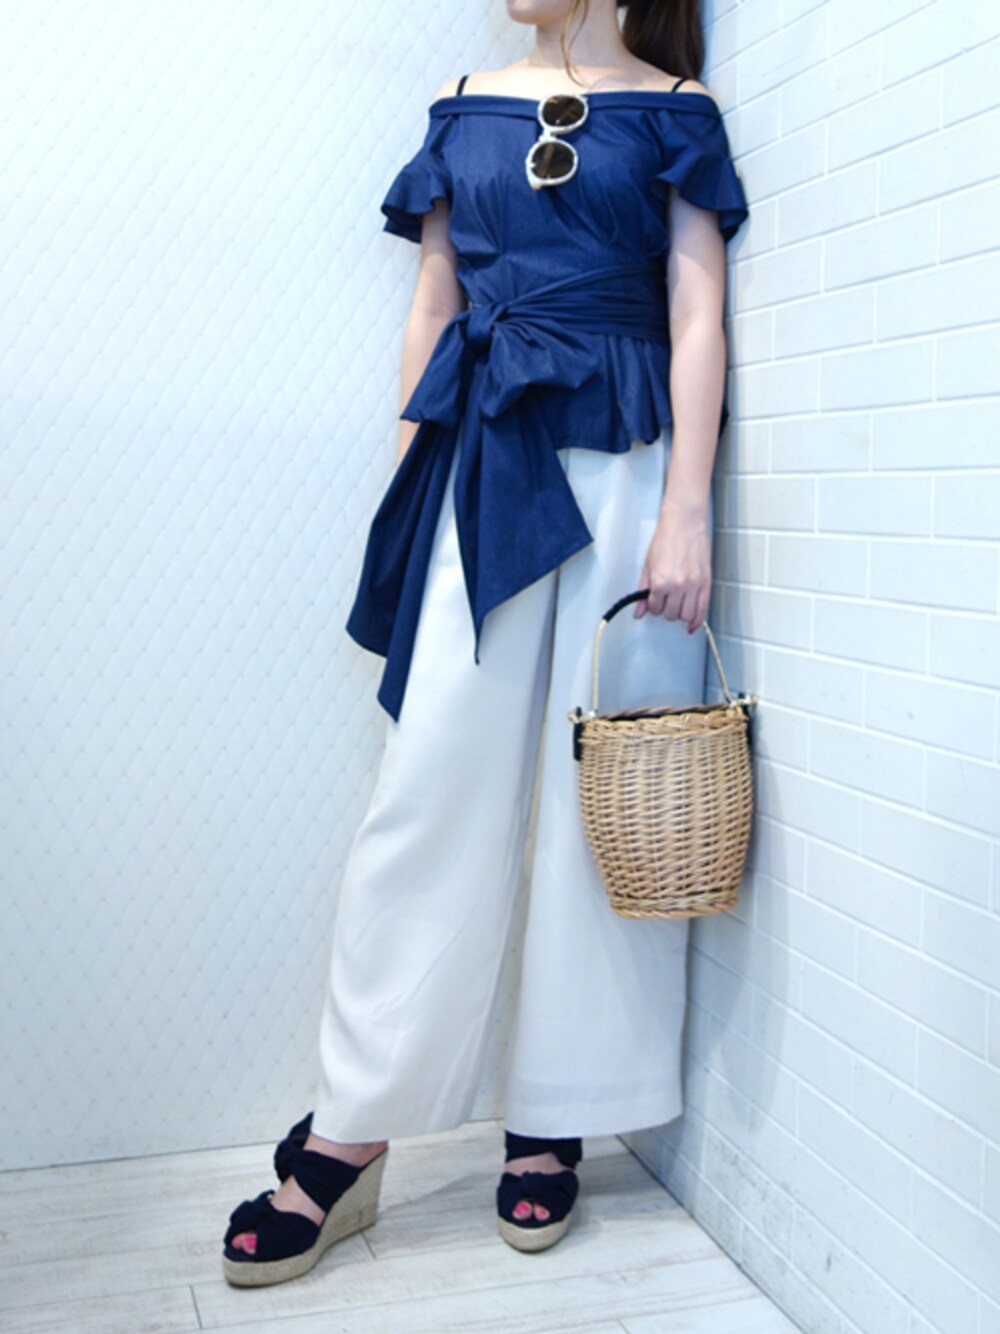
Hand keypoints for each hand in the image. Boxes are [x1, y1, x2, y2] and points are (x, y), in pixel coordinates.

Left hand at [635, 501, 711, 632]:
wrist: (684, 523)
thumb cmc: (665, 540)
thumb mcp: (648, 565)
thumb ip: (643, 591)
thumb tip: (638, 613)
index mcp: (660, 582)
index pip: (655, 609)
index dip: (653, 606)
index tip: (655, 599)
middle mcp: (678, 586)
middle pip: (671, 615)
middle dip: (667, 610)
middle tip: (666, 599)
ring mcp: (694, 585)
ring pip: (686, 616)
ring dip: (681, 614)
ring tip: (679, 603)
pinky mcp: (706, 583)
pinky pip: (703, 610)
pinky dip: (697, 621)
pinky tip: (692, 625)